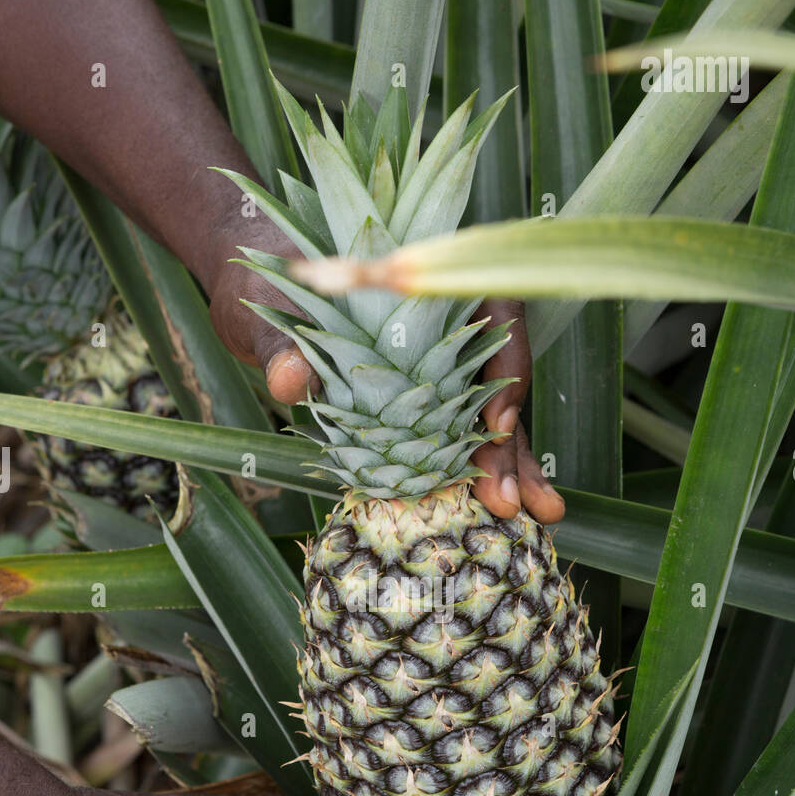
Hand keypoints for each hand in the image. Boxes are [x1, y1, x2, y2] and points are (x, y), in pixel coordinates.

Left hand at [211, 239, 563, 527]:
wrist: (257, 291)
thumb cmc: (269, 280)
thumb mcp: (270, 305)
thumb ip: (282, 340)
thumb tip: (288, 378)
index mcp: (426, 278)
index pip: (493, 313)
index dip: (504, 368)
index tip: (494, 425)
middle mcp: (450, 320)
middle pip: (499, 379)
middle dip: (512, 444)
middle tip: (514, 502)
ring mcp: (442, 363)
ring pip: (490, 414)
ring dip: (512, 466)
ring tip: (537, 517)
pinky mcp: (424, 401)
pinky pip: (460, 435)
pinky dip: (478, 472)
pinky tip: (496, 511)